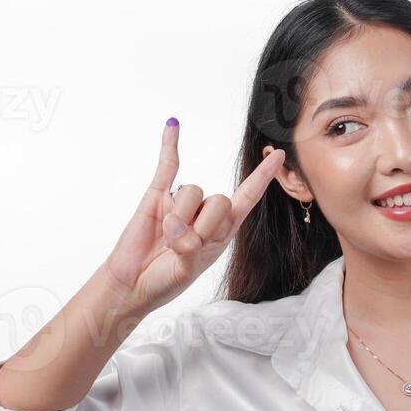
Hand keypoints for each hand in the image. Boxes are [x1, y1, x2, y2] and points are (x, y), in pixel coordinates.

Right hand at [103, 118, 284, 314]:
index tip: (279, 155)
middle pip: (220, 200)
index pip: (247, 198)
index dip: (262, 178)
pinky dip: (170, 145)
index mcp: (221, 233)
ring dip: (180, 219)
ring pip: (193, 191)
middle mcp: (204, 214)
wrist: (131, 286)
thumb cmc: (163, 282)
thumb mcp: (186, 270)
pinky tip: (174, 125)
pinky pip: (167, 165)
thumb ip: (190, 248)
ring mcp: (181, 203)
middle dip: (202, 226)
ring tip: (165, 239)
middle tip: (182, 247)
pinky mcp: (156, 196)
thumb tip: (176, 224)